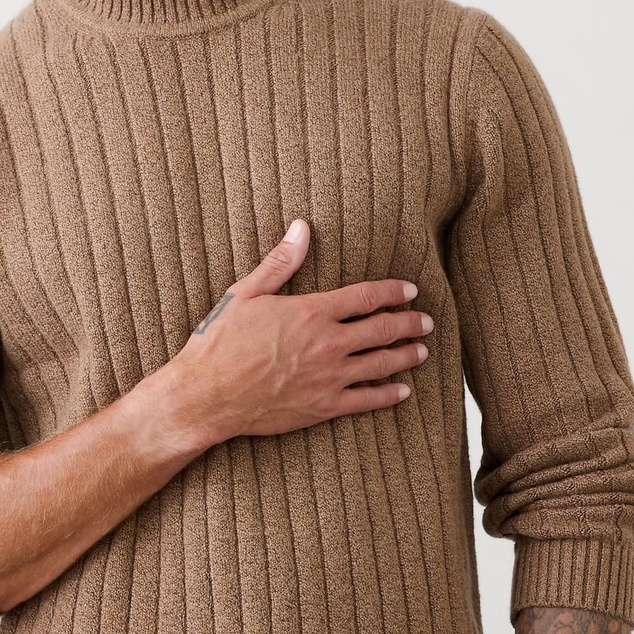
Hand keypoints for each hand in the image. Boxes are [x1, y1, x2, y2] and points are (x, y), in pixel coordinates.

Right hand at [164, 217, 434, 445]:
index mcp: (312, 312)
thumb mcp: (246, 294)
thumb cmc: (220, 343)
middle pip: (382, 329)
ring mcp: (329, 378)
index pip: (366, 296)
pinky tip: (402, 390)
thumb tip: (301, 227)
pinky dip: (388, 394)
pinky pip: (367, 400)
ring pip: (381, 364)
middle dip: (409, 323)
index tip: (409, 290)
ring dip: (406, 356)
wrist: (207, 395)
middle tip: (426, 321)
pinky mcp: (324, 406)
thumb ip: (281, 262)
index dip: (392, 291)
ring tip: (421, 350)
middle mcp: (328, 344)